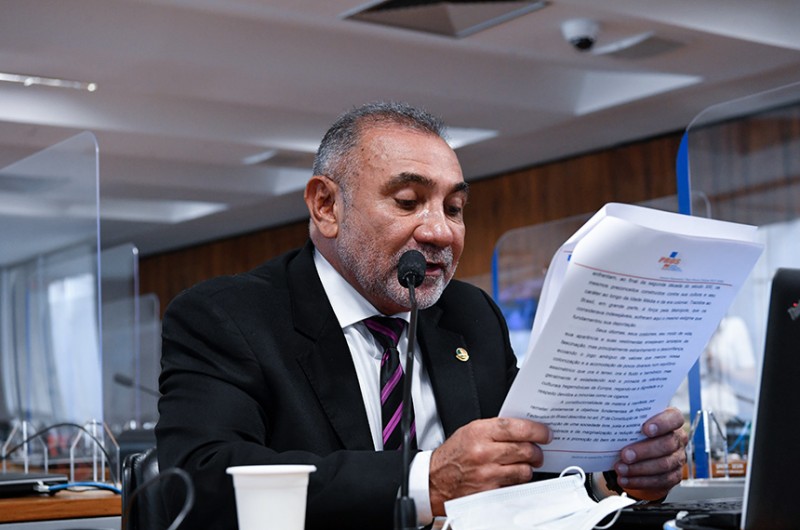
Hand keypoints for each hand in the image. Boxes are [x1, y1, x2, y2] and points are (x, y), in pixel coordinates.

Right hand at [428, 417, 551, 515]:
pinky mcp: (490, 491)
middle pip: (525, 449)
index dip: (537, 430)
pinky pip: (515, 486)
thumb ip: (495, 429)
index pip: (517, 427)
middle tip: (537, 451)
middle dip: (537, 451)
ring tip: (523, 464)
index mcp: (479, 432)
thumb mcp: (470, 432)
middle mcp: (484, 452)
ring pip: (524, 470)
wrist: (435, 480)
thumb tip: (524, 429)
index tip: (545, 433)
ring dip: (528, 467)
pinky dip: (517, 481)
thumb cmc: (453, 455)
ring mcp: (488, 473)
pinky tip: (510, 477)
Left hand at [614, 407, 686, 499]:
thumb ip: (629, 421)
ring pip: (663, 464)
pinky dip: (640, 481)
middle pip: (667, 444)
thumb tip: (610, 421)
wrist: (641, 454)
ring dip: (639, 468)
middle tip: (625, 455)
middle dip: (644, 451)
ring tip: (621, 469)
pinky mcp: (673, 475)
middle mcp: (677, 438)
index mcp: (671, 420)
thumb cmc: (637, 433)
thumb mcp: (634, 423)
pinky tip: (626, 479)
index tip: (645, 429)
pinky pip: (660, 480)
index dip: (662, 423)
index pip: (675, 418)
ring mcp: (677, 457)